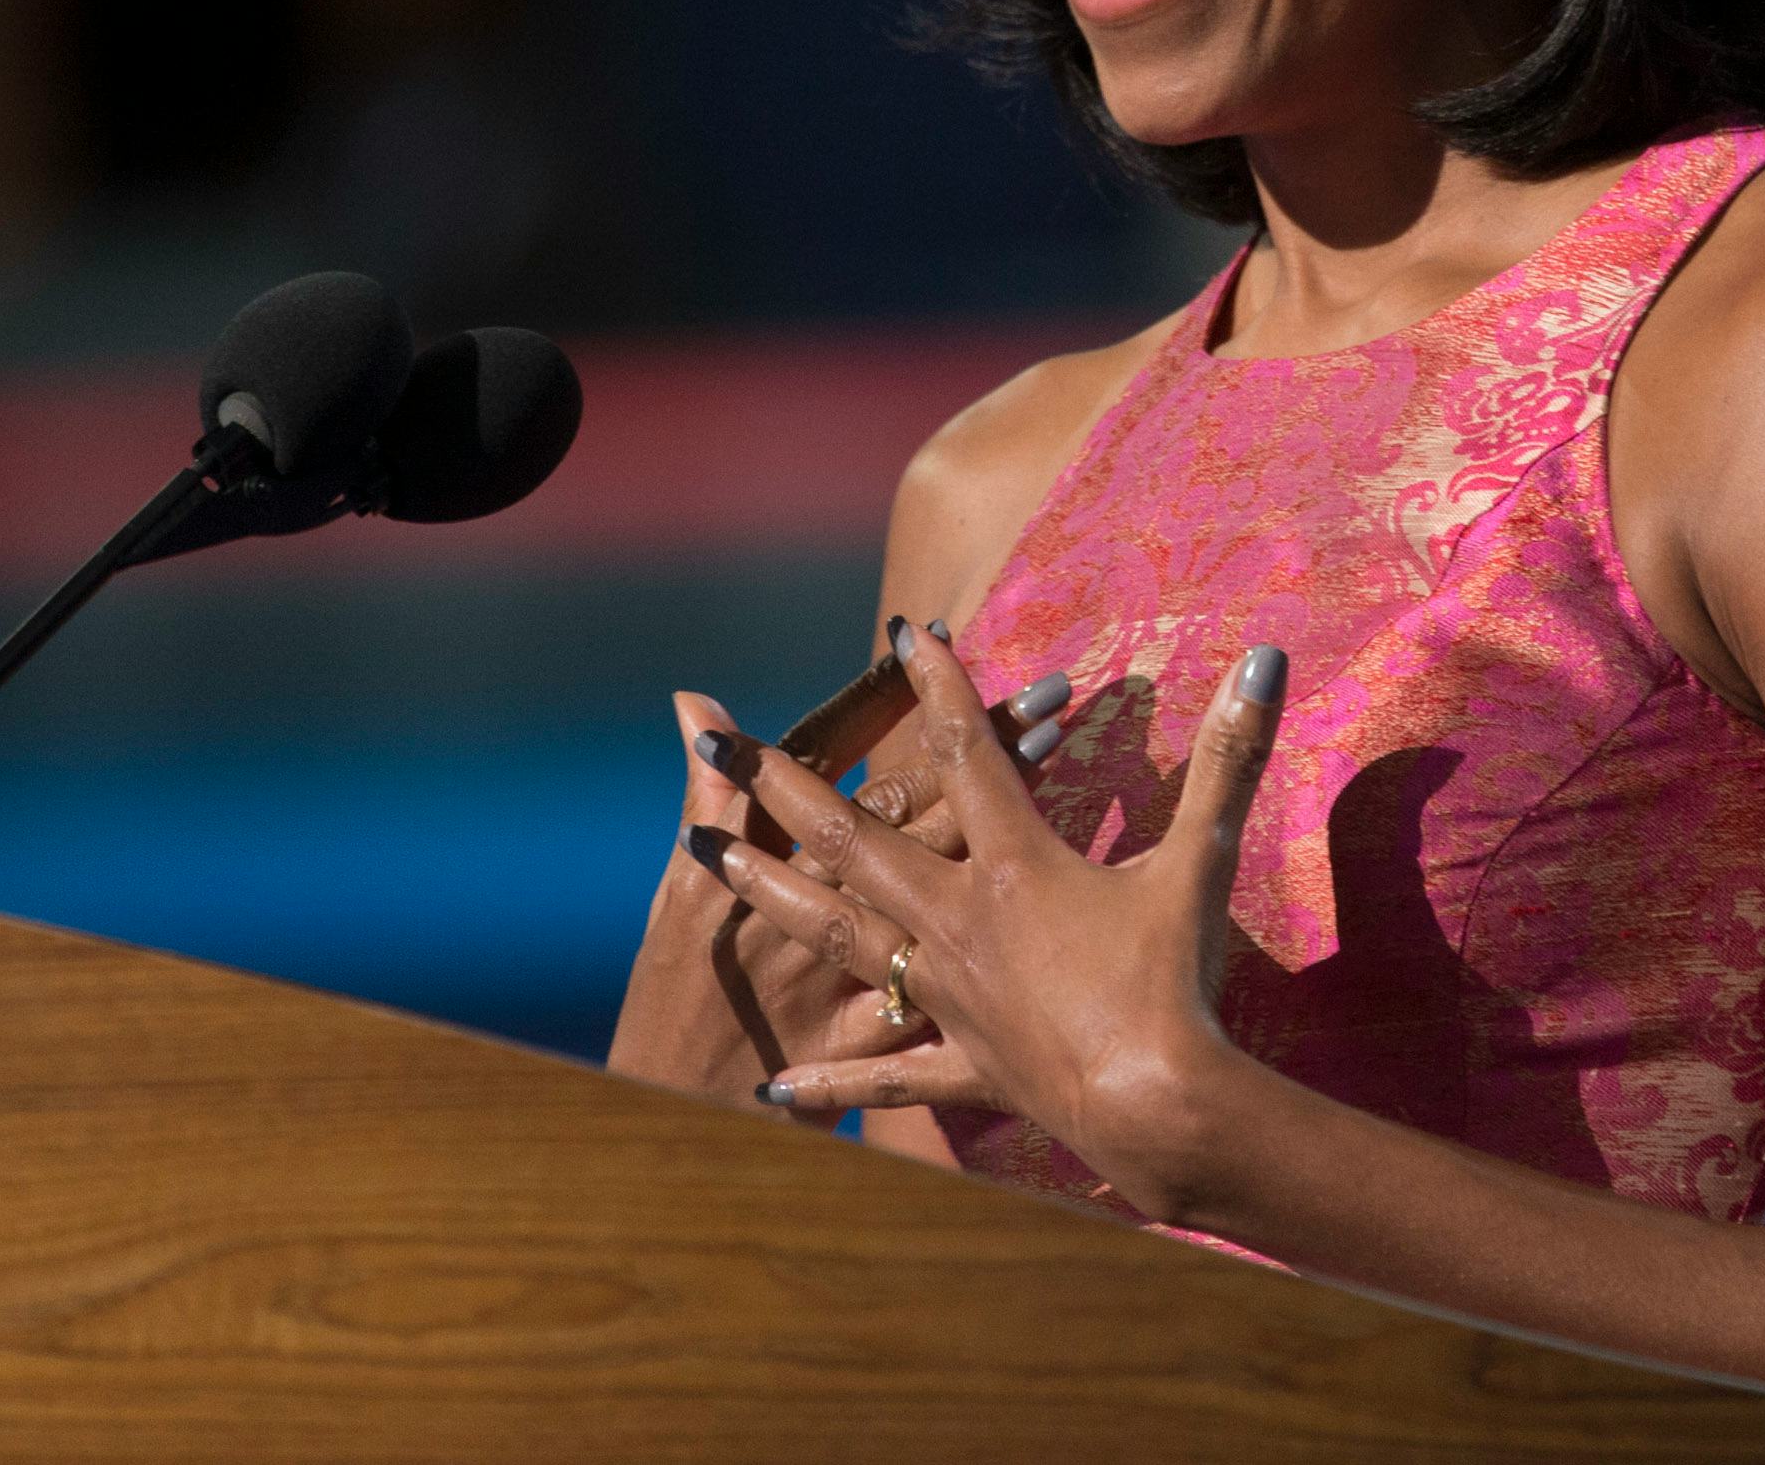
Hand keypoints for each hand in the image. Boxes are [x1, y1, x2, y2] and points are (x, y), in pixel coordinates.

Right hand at [604, 646, 1069, 1098]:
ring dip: (1017, 831)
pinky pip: (1013, 989)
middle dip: (988, 747)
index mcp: (796, 881)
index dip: (894, 700)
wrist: (682, 1128)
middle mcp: (852, 923)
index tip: (937, 636)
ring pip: (975, 889)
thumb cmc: (675, 1003)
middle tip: (1050, 688)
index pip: (856, 773)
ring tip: (1067, 758)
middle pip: (934, 817)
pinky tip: (1088, 912)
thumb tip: (697, 706)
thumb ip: (706, 797)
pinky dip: (1056, 943)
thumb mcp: (677, 902)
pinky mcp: (934, 1058)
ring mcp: (896, 986)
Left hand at [685, 625, 1287, 1216]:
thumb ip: (1231, 755)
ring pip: (839, 934)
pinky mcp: (961, 1066)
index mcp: (1014, 864)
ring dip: (773, 894)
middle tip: (719, 747)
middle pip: (857, 838)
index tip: (904, 633)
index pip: (968, 752)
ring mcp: (948, 997)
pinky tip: (772, 1087)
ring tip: (709, 865)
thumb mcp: (1205, 859)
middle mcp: (959, 921)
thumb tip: (1265, 661)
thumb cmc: (1178, 980)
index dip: (941, 687)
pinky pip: (881, 1070)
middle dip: (785, 786)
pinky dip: (828, 1078)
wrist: (1157, 1106)